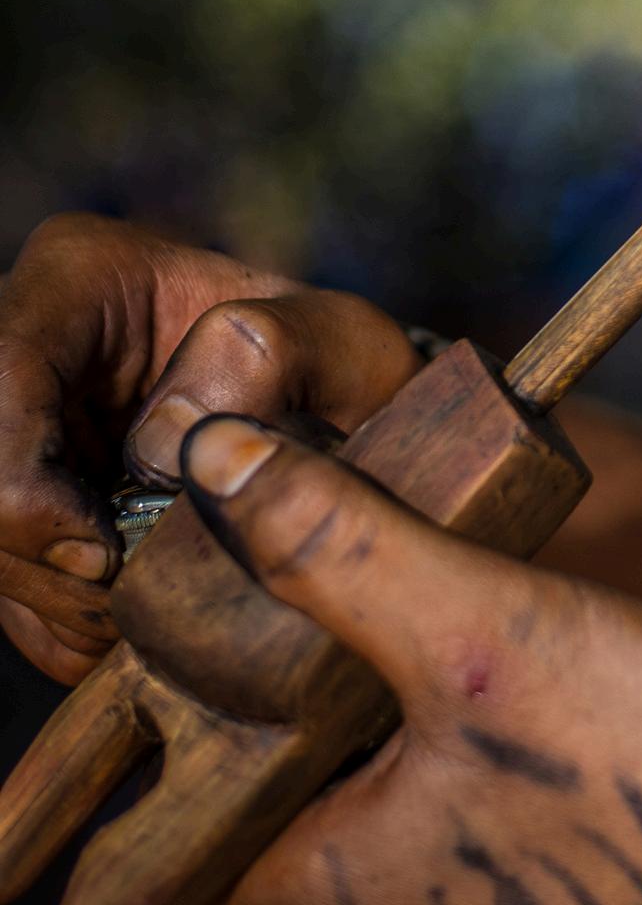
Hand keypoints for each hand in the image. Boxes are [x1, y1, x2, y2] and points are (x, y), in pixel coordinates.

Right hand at [0, 215, 419, 679]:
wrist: (346, 428)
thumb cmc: (342, 369)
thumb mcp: (340, 339)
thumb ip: (268, 352)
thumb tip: (168, 438)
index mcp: (83, 276)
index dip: (19, 481)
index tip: (101, 552)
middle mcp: (28, 348)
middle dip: (38, 557)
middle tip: (123, 596)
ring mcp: (18, 432)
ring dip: (55, 600)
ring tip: (144, 609)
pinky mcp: (26, 513)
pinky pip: (12, 593)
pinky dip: (64, 628)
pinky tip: (132, 621)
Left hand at [184, 415, 641, 904]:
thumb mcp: (479, 633)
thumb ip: (340, 545)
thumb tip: (214, 461)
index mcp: (321, 881)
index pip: (166, 775)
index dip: (157, 655)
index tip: (188, 535)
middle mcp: (370, 890)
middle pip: (255, 740)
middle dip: (260, 618)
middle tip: (282, 489)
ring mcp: (453, 865)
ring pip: (350, 727)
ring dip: (352, 623)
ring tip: (372, 504)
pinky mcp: (525, 830)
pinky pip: (430, 729)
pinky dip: (426, 647)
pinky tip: (465, 565)